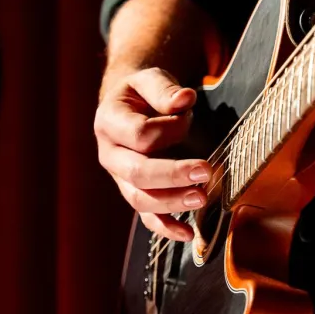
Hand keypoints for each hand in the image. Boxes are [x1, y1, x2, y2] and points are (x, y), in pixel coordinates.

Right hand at [95, 68, 211, 241]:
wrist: (130, 109)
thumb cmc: (142, 94)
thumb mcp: (150, 79)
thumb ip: (165, 88)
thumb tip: (184, 100)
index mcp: (109, 122)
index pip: (140, 135)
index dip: (169, 129)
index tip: (188, 115)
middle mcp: (109, 155)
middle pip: (137, 172)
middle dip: (172, 175)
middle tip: (205, 172)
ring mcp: (120, 179)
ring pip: (140, 199)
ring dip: (172, 202)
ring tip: (202, 198)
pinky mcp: (134, 193)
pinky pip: (147, 217)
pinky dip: (166, 228)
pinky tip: (188, 234)